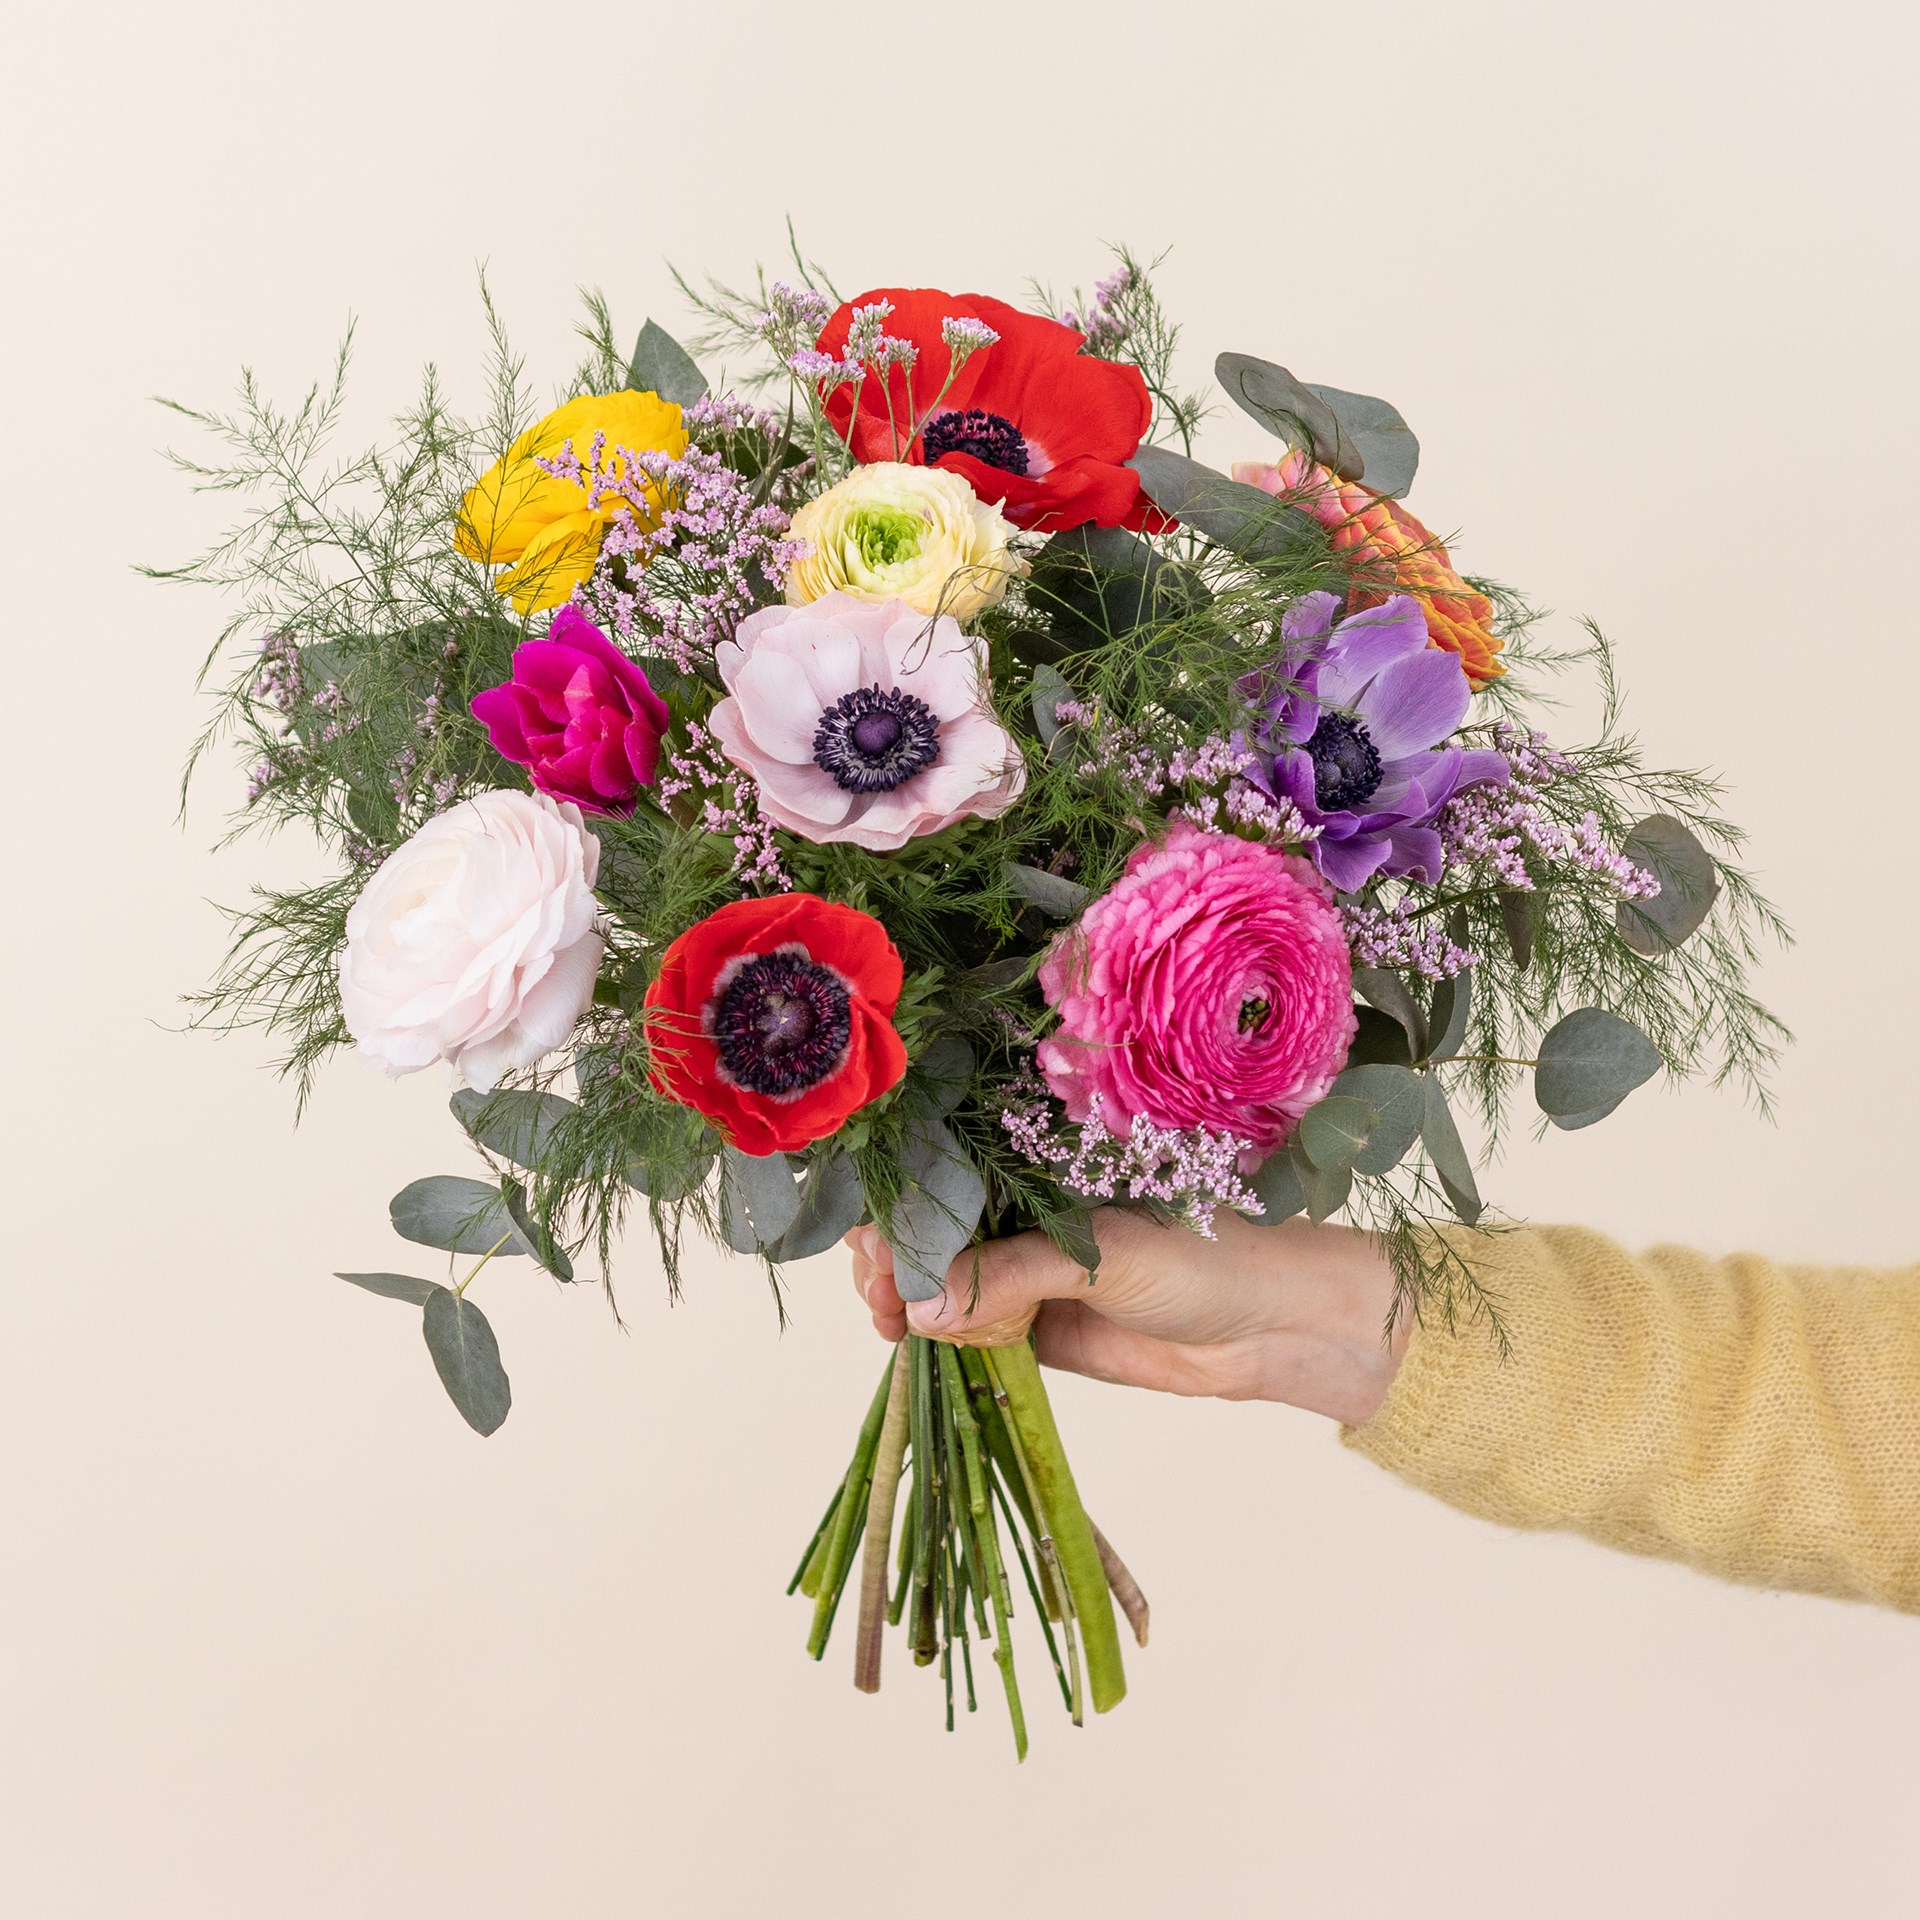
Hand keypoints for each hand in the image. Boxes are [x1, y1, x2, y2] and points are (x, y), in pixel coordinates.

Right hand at [845, 1208, 1408, 1425]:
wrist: (1272, 1327)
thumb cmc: (1206, 1258)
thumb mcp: (1105, 1254)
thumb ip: (1012, 1274)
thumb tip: (921, 1304)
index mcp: (1043, 1167)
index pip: (950, 1173)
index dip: (901, 1203)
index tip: (869, 1240)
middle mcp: (1028, 1213)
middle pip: (932, 1231)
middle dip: (892, 1258)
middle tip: (879, 1294)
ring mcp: (1029, 1272)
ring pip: (941, 1283)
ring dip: (906, 1299)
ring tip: (891, 1321)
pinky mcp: (1038, 1328)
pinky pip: (970, 1330)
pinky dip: (938, 1335)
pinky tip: (915, 1340)